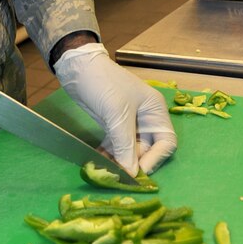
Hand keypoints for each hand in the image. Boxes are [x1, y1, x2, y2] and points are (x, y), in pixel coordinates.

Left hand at [54, 43, 176, 175]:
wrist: (77, 67)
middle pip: (147, 150)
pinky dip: (109, 155)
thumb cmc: (103, 84)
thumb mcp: (117, 114)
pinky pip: (116, 146)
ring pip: (129, 150)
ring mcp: (129, 123)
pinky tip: (97, 162)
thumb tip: (131, 173)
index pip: (165, 142)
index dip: (155, 159)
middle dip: (133, 163)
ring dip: (119, 161)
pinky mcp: (113, 125)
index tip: (138, 173)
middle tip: (117, 176)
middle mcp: (146, 118)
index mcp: (155, 111)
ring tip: (105, 171)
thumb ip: (125, 145)